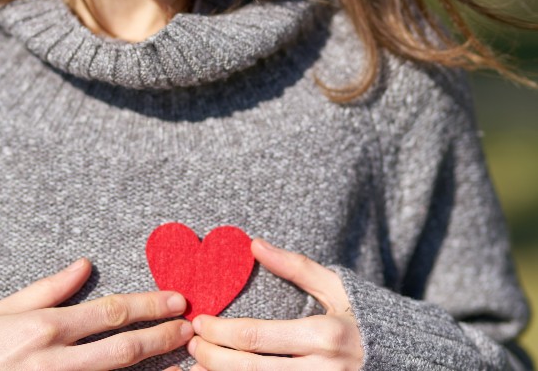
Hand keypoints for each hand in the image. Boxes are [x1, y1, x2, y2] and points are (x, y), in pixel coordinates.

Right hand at [0, 258, 191, 370]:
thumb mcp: (2, 309)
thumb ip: (48, 288)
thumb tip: (85, 264)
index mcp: (45, 326)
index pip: (110, 311)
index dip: (148, 305)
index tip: (176, 300)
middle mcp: (54, 359)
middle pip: (122, 346)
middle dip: (161, 335)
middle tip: (191, 328)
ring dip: (154, 368)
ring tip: (184, 359)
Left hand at [187, 238, 362, 369]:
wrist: (410, 360)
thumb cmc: (366, 319)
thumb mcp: (336, 287)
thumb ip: (295, 266)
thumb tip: (255, 244)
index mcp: (323, 335)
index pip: (255, 336)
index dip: (220, 331)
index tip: (199, 321)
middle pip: (250, 369)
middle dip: (212, 357)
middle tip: (190, 343)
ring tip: (196, 368)